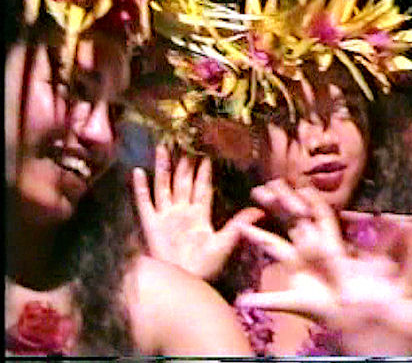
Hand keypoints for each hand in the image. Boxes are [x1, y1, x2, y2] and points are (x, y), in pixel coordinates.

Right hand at [132, 143, 263, 280]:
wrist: (185, 281)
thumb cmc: (206, 266)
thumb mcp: (226, 241)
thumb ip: (240, 223)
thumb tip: (260, 210)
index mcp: (200, 215)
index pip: (202, 187)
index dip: (204, 171)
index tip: (206, 153)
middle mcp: (182, 211)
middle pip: (183, 181)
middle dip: (184, 163)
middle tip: (184, 141)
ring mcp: (165, 216)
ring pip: (164, 185)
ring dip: (163, 167)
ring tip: (162, 147)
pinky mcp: (150, 224)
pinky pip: (145, 202)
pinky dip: (141, 188)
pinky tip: (138, 172)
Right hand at [235, 182, 411, 329]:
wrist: (372, 327)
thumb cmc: (382, 299)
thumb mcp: (395, 273)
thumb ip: (401, 251)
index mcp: (336, 247)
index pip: (321, 217)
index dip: (309, 200)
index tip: (297, 184)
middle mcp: (316, 256)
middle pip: (294, 224)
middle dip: (278, 206)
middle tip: (261, 190)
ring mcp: (305, 275)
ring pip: (279, 251)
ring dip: (261, 239)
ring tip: (242, 227)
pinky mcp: (301, 299)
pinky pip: (279, 299)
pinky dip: (264, 299)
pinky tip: (246, 299)